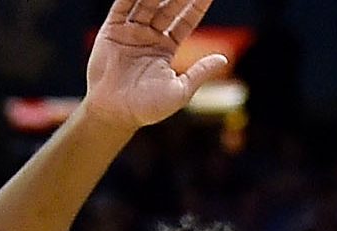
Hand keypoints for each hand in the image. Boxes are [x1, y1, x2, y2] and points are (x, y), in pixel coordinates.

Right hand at [83, 0, 231, 131]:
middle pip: (168, 7)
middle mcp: (150, 36)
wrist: (115, 113)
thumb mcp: (181, 91)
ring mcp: (131, 31)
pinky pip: (122, 6)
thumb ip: (200, 72)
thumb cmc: (148, 108)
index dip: (196, 6)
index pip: (185, 21)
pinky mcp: (112, 30)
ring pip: (146, 3)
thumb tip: (224, 59)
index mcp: (167, 48)